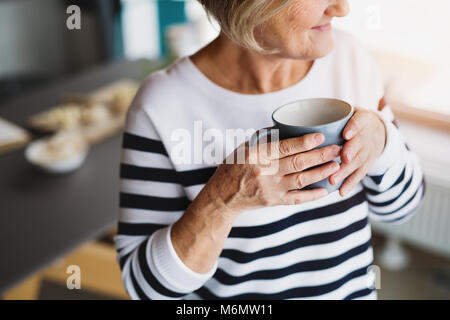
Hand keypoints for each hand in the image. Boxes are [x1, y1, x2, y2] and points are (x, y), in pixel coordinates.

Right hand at [203, 133, 341, 218]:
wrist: (223, 196)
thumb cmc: (233, 167)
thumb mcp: (243, 148)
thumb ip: (264, 140)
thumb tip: (286, 127)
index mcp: (256, 155)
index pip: (284, 147)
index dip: (304, 142)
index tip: (320, 136)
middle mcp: (264, 172)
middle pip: (297, 162)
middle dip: (320, 155)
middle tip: (336, 149)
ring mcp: (270, 189)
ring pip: (301, 179)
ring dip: (321, 172)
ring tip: (336, 165)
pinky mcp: (273, 202)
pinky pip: (297, 198)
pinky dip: (312, 195)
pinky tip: (325, 189)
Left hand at [329, 108, 386, 196]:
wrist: (378, 131)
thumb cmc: (353, 121)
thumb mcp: (349, 111)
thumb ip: (331, 112)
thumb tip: (299, 115)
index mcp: (362, 120)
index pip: (359, 122)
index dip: (353, 128)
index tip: (346, 134)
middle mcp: (366, 137)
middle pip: (359, 145)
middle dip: (350, 152)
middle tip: (341, 158)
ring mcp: (367, 152)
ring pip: (357, 163)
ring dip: (345, 172)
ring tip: (333, 179)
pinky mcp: (366, 165)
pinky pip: (358, 175)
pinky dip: (350, 184)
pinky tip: (341, 192)